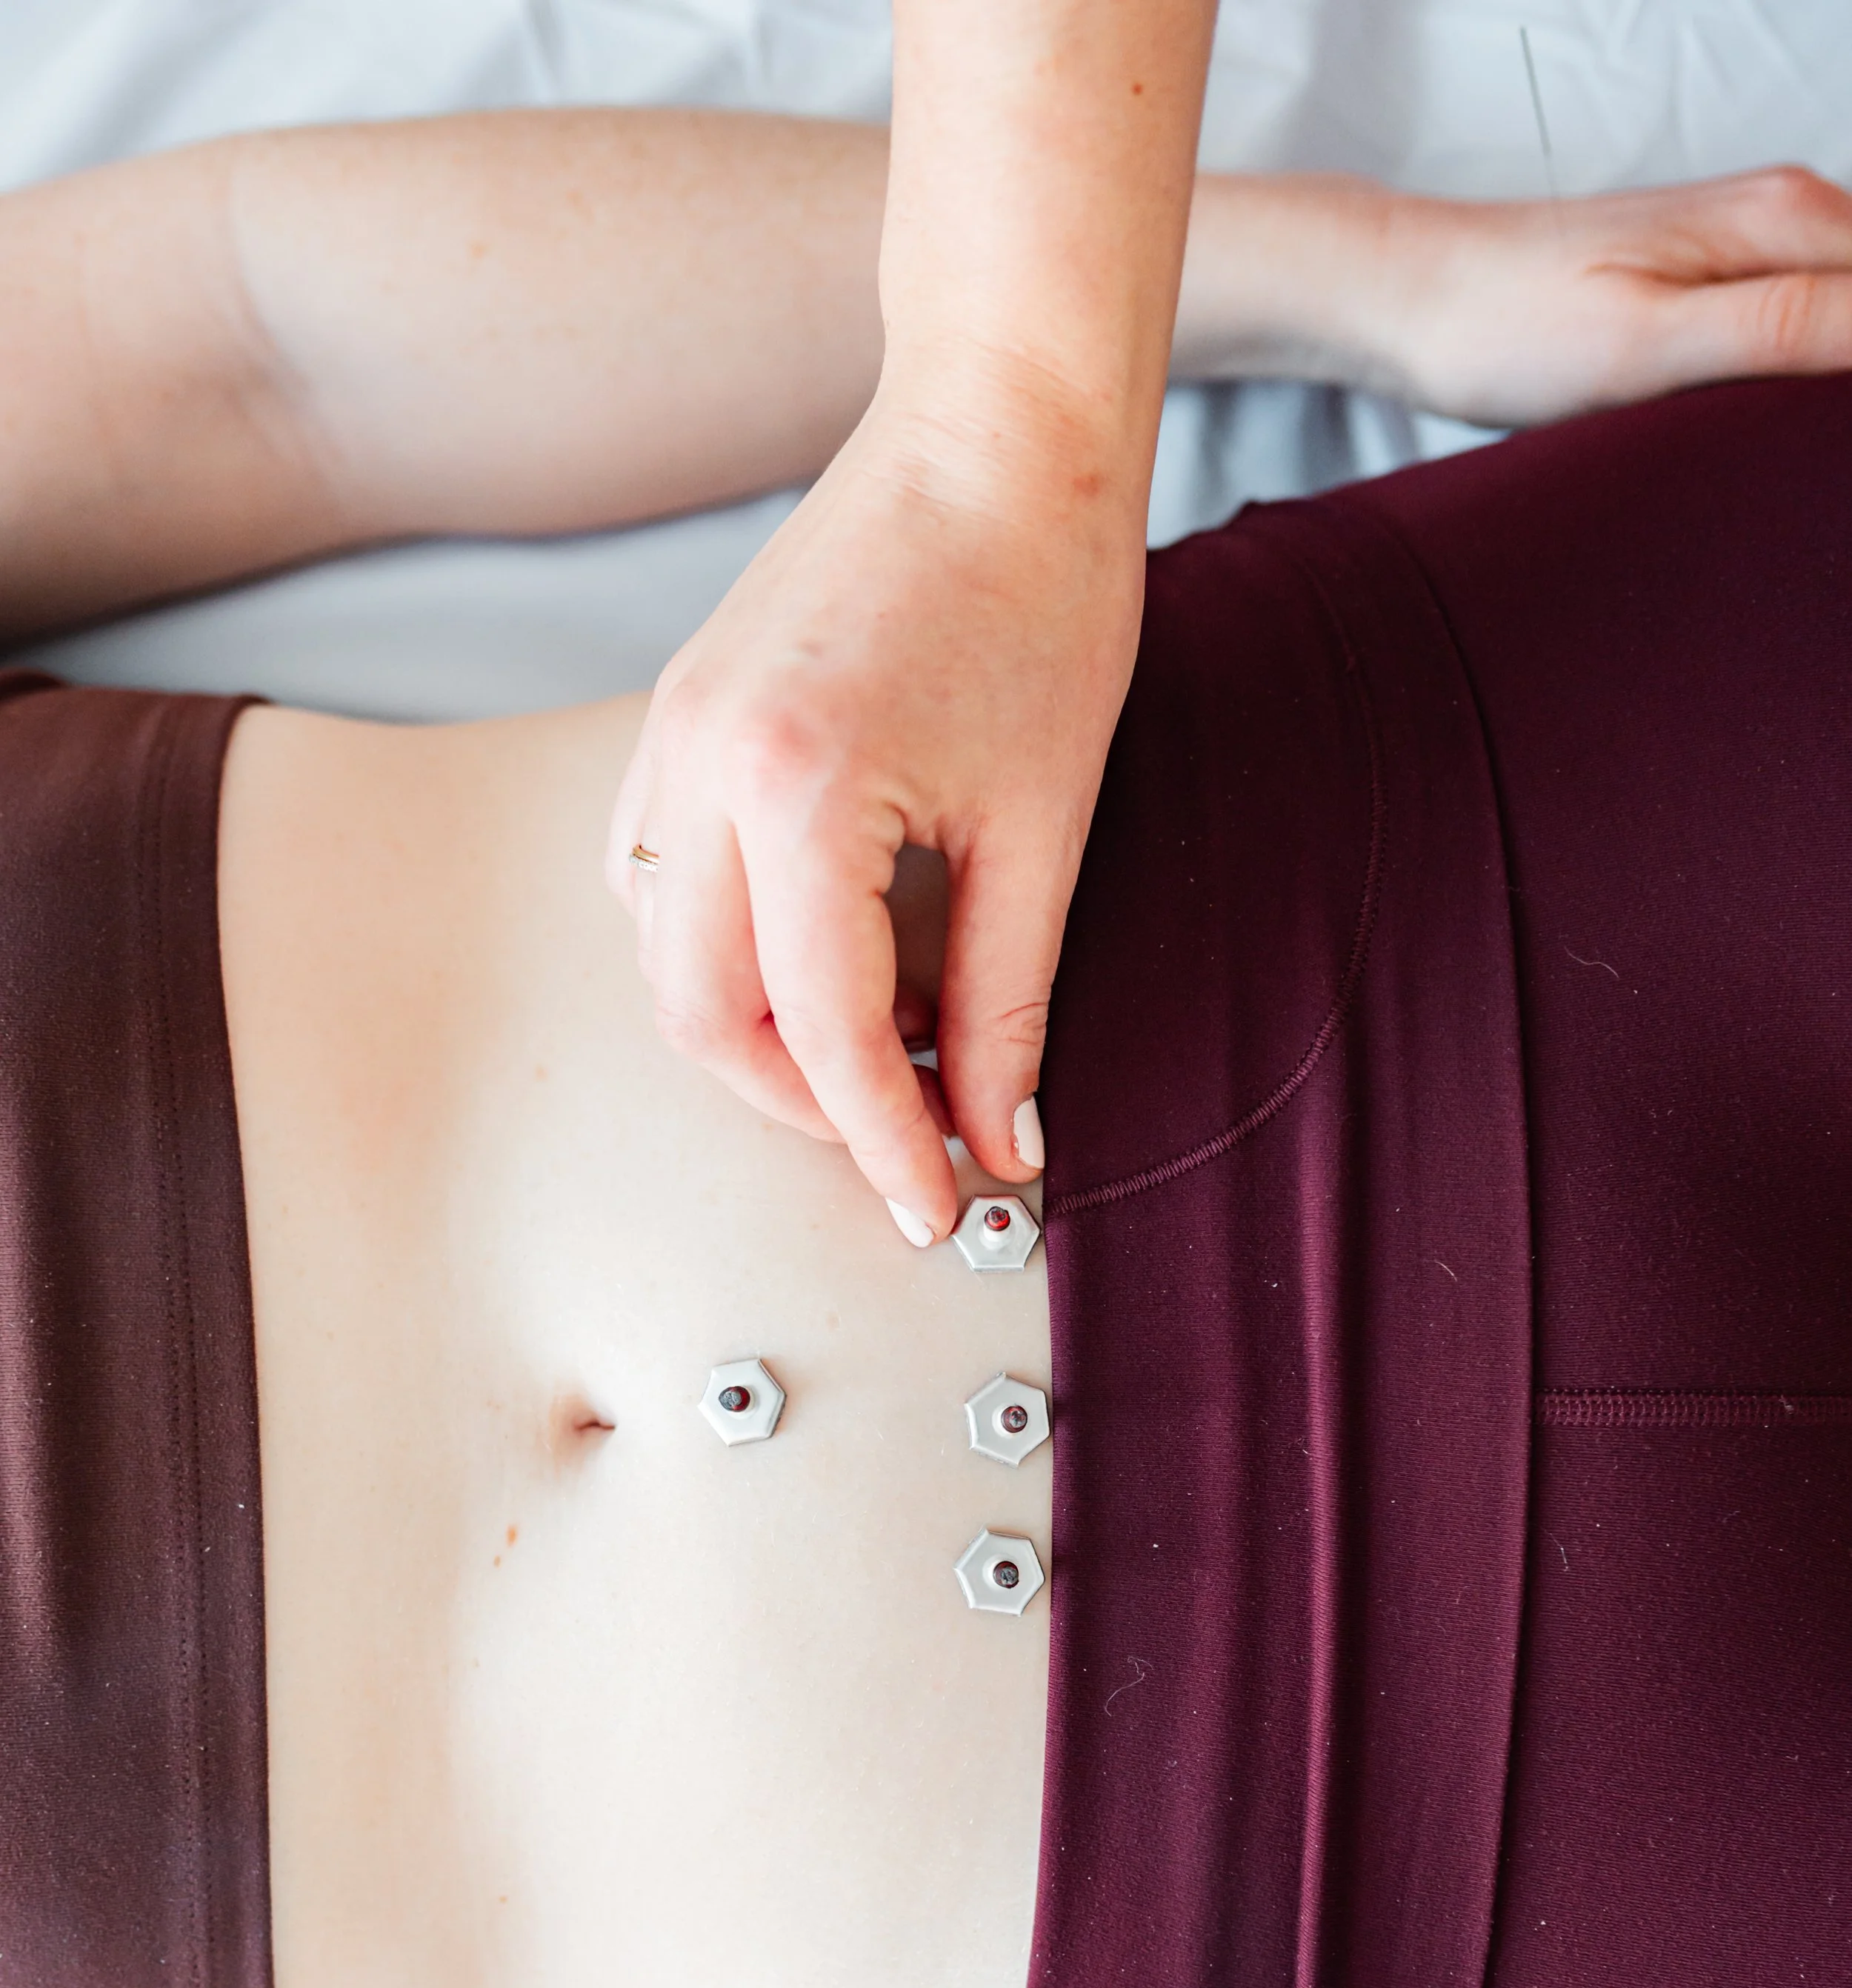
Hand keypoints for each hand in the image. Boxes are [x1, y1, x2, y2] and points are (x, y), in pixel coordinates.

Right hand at [609, 375, 1144, 1238]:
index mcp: (800, 788)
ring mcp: (669, 735)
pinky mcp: (674, 715)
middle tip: (910, 1134)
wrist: (996, 427)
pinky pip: (655, 880)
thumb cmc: (1046, 596)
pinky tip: (822, 955)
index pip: (820, 1031)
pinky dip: (722, 950)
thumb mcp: (1044, 825)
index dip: (884, 1141)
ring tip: (878, 1043)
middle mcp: (703, 766)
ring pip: (662, 957)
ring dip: (755, 1033)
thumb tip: (1001, 1137)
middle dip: (802, 1105)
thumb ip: (1008, 1000)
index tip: (939, 1207)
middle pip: (702, 1017)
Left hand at [1371, 165, 1851, 427]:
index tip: (1827, 455)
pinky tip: (1749, 442)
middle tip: (1796, 473)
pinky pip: (1791, 339)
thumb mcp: (1652, 342)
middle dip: (1839, 408)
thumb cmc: (1506, 324)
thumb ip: (1788, 329)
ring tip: (1774, 466)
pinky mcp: (1707, 293)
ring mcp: (1746, 254)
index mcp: (1790, 222)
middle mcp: (1782, 221)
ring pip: (1837, 333)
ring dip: (1818, 405)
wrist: (1409, 302)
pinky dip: (1784, 396)